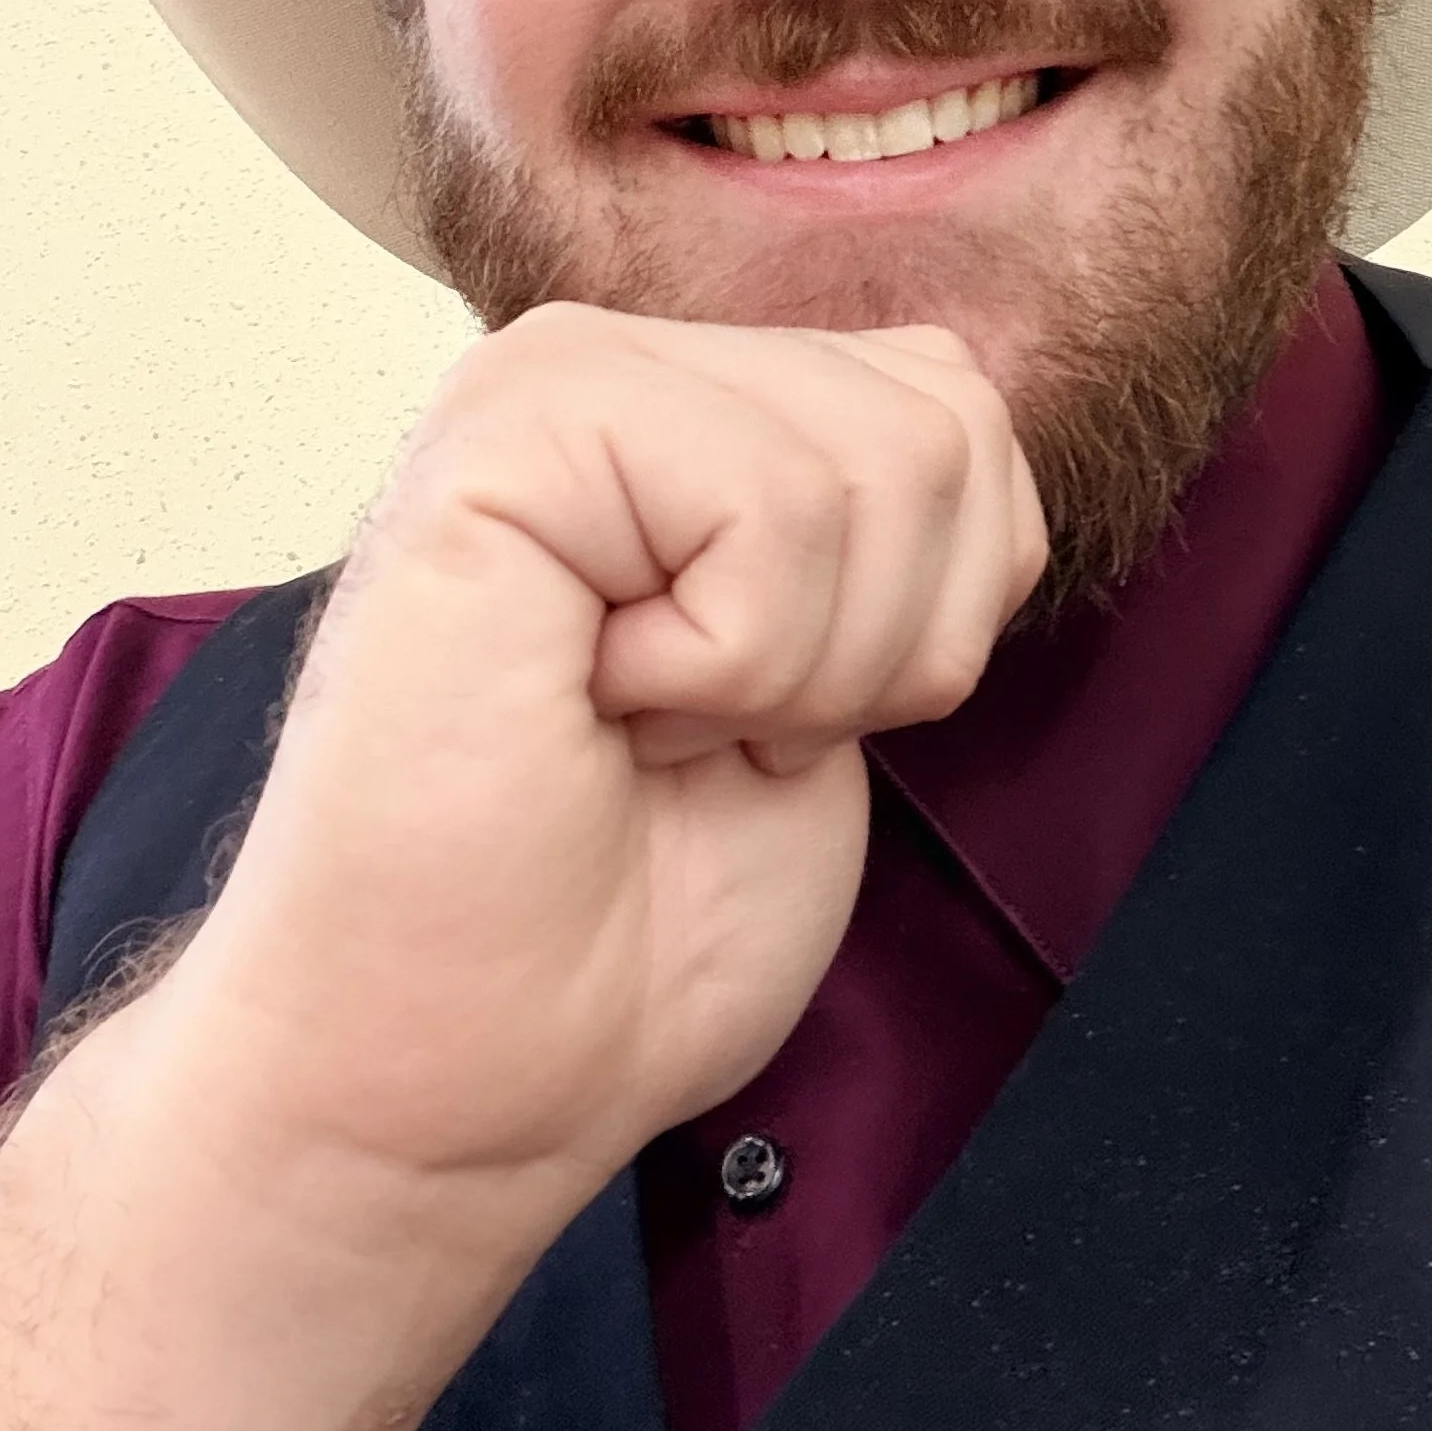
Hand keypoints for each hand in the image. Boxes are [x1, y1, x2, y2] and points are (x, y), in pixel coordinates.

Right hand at [149, 306, 1048, 1203]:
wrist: (461, 1075)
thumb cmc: (640, 913)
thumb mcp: (840, 668)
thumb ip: (889, 506)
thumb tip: (970, 397)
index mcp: (689, 395)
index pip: (964, 407)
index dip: (936, 618)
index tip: (762, 719)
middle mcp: (615, 355)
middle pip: (949, 427)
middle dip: (883, 648)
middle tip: (698, 736)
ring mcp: (551, 378)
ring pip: (883, 467)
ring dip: (797, 670)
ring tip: (642, 723)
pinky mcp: (505, 434)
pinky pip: (773, 513)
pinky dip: (729, 666)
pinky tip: (595, 703)